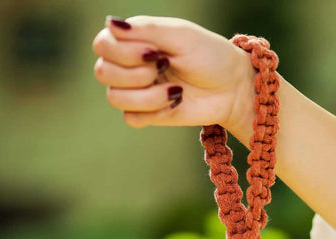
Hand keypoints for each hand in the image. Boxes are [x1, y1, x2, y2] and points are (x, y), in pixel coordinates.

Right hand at [92, 16, 254, 129]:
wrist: (232, 89)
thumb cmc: (210, 55)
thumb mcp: (181, 35)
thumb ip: (146, 29)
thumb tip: (110, 23)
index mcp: (135, 40)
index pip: (102, 45)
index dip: (123, 52)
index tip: (156, 52)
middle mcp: (131, 65)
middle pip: (103, 73)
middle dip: (136, 74)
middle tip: (166, 68)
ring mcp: (138, 91)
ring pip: (115, 98)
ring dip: (147, 96)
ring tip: (176, 91)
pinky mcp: (148, 115)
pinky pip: (133, 119)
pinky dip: (155, 113)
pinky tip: (176, 104)